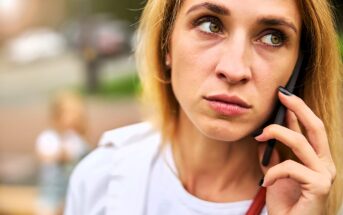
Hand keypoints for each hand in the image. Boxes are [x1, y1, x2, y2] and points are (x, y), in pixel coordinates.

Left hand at [254, 88, 335, 214]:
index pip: (308, 129)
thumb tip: (262, 137)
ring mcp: (324, 174)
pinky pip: (291, 167)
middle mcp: (324, 164)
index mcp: (315, 159)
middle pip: (315, 127)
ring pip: (300, 142)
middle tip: (281, 94)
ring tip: (259, 136)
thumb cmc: (285, 204)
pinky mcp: (319, 186)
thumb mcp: (275, 174)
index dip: (297, 109)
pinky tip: (266, 182)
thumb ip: (272, 156)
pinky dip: (273, 172)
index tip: (283, 94)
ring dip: (277, 134)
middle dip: (298, 107)